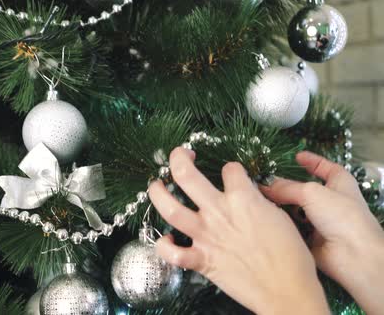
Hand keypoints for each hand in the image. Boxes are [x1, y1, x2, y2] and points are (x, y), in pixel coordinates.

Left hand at [148, 148, 328, 314]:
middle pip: (186, 175)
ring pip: (170, 208)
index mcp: (243, 199)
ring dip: (158, 194)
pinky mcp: (201, 260)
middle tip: (179, 155)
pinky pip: (172, 253)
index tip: (232, 174)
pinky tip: (166, 239)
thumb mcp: (279, 216)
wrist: (287, 291)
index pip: (230, 169)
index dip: (231, 169)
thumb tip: (247, 194)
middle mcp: (219, 212)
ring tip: (156, 185)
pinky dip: (164, 246)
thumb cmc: (291, 256)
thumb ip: (257, 201)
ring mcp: (206, 236)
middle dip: (178, 159)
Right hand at [261, 151, 383, 313]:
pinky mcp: (310, 238)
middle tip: (263, 181)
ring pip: (296, 209)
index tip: (295, 156)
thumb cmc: (340, 215)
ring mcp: (320, 220)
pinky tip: (264, 218)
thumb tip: (263, 185)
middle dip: (286, 186)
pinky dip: (281, 223)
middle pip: (304, 189)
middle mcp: (330, 200)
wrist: (353, 255)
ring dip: (281, 206)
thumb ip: (286, 188)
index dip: (311, 161)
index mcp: (339, 183)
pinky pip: (292, 227)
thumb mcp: (311, 192)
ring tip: (257, 198)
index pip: (325, 167)